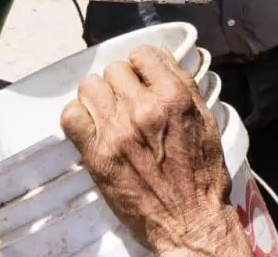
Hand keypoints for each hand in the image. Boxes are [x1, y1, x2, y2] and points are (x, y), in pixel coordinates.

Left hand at [61, 46, 251, 256]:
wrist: (190, 222)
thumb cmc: (201, 178)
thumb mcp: (206, 122)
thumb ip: (184, 88)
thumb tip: (161, 61)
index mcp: (174, 98)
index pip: (143, 54)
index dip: (142, 67)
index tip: (142, 79)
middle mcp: (144, 110)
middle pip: (115, 70)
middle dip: (122, 84)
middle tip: (129, 104)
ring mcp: (118, 131)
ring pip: (90, 86)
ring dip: (99, 97)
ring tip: (109, 114)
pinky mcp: (98, 155)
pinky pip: (72, 116)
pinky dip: (79, 117)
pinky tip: (93, 127)